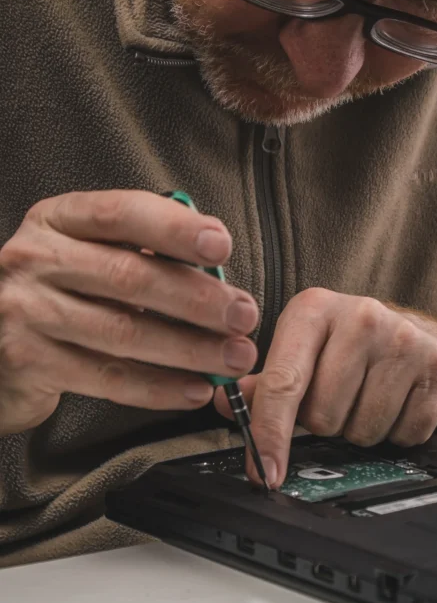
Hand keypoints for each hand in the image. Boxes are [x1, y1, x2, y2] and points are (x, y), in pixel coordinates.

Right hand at [0, 190, 258, 434]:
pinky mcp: (27, 361)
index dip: (174, 228)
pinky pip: (107, 378)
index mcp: (56, 220)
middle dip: (198, 299)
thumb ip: (137, 253)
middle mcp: (34, 259)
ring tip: (233, 356)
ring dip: (189, 348)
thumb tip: (215, 270)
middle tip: (244, 315)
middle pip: (129, 276)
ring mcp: (26, 311)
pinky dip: (158, 387)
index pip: (121, 213)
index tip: (221, 244)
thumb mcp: (84, 255)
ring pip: (124, 332)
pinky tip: (193, 389)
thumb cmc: (56, 294)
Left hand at [214, 288, 436, 487]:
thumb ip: (264, 381)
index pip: (283, 383)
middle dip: (325, 424)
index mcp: (314, 309)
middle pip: (322, 416)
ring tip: (366, 399)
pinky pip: (403, 434)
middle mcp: (360, 317)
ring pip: (362, 431)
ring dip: (359, 431)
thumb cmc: (352, 346)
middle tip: (337, 400)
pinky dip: (396, 433)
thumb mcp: (303, 348)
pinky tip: (395, 404)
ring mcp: (403, 341)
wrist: (425, 337)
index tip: (263, 472)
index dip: (269, 435)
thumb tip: (225, 403)